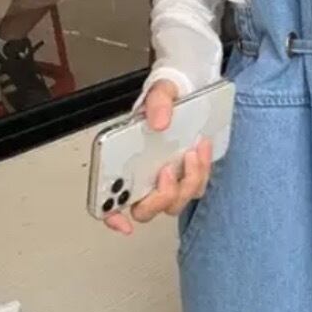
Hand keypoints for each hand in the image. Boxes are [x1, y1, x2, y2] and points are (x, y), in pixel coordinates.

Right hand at [103, 79, 213, 235]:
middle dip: (160, 196)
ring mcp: (167, 178)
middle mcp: (143, 175)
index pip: (109, 199)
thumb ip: (157, 102)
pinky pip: (196, 186)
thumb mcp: (161, 90)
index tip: (121, 221)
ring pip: (176, 201)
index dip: (111, 215)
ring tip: (192, 151)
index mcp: (123, 160)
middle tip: (167, 170)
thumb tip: (159, 122)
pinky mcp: (187, 175)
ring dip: (188, 180)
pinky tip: (202, 149)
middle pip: (146, 209)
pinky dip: (202, 171)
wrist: (191, 90)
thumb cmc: (168, 96)